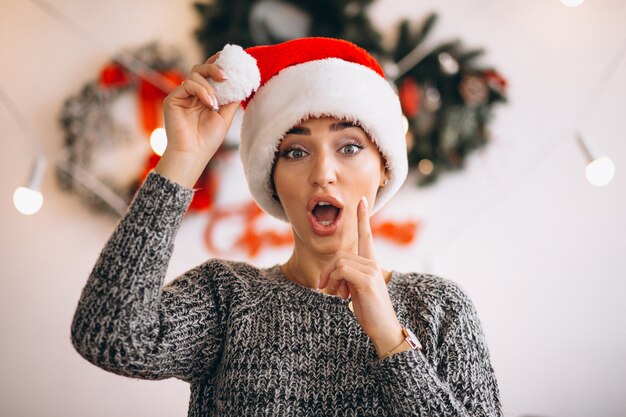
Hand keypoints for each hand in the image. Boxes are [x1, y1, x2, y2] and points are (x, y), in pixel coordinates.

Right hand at [157, 52, 239, 186]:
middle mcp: (191, 94)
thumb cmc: (207, 141)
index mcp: (203, 97)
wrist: (192, 155)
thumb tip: (241, 84)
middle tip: (226, 76)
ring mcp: (181, 96)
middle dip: (214, 67)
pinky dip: (202, 91)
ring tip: (215, 104)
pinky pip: (188, 84)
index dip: (218, 64)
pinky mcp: (173, 99)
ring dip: (209, 87)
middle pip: (200, 69)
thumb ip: (231, 100)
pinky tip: (209, 104)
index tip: (231, 60)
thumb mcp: (225, 117)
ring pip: (195, 74)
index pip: (209, 74)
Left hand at [318, 196, 403, 355]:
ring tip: (335, 295)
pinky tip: (341, 296)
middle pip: (340, 255)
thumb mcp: (356, 291)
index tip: (361, 200)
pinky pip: (342, 270)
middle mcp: (373, 263)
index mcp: (371, 264)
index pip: (367, 236)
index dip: (363, 218)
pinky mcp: (367, 280)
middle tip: (324, 288)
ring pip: (340, 262)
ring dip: (330, 279)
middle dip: (328, 271)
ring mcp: (372, 270)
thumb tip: (334, 274)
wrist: (385, 330)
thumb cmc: (370, 312)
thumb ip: (348, 277)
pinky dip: (335, 282)